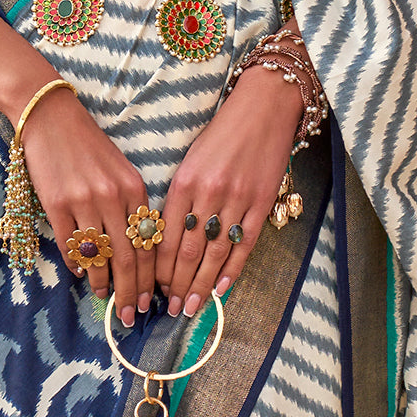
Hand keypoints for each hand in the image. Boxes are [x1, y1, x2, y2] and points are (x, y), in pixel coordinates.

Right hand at [22, 87, 155, 324]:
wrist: (50, 116)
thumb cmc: (88, 146)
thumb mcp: (121, 172)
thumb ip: (131, 209)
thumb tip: (133, 254)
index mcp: (134, 190)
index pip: (148, 245)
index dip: (150, 279)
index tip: (150, 301)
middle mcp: (113, 198)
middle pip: (128, 259)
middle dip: (132, 293)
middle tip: (130, 316)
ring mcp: (84, 201)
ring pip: (99, 257)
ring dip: (102, 284)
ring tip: (105, 300)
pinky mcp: (57, 204)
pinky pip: (69, 245)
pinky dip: (77, 265)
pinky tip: (81, 275)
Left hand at [155, 66, 302, 316]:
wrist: (263, 107)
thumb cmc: (221, 136)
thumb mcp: (190, 162)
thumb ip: (179, 200)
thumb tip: (166, 242)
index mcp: (184, 181)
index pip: (165, 235)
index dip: (158, 268)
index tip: (154, 288)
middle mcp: (208, 193)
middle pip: (187, 251)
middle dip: (176, 284)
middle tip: (170, 308)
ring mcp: (236, 200)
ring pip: (214, 254)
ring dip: (200, 284)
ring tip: (191, 306)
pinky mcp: (260, 203)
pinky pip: (243, 245)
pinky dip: (231, 270)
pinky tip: (219, 289)